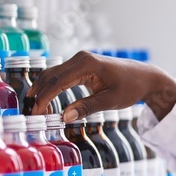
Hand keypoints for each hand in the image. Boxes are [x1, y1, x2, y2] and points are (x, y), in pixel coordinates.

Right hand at [26, 51, 175, 122]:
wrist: (145, 77)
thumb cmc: (131, 88)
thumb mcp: (110, 101)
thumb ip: (86, 108)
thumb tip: (64, 117)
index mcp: (86, 64)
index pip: (57, 82)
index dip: (44, 99)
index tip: (36, 114)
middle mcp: (80, 58)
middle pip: (50, 76)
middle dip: (38, 95)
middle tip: (30, 115)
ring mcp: (80, 60)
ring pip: (52, 75)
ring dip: (42, 91)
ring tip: (35, 109)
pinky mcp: (81, 65)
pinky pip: (60, 75)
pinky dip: (51, 87)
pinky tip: (45, 101)